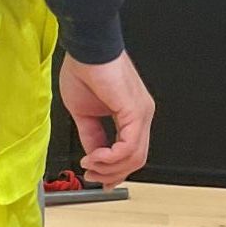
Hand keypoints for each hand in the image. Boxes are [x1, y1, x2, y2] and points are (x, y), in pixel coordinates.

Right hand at [58, 50, 154, 185]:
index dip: (114, 171)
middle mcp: (142, 115)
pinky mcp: (135, 111)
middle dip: (110, 173)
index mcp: (131, 115)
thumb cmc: (84, 70)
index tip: (98, 178)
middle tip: (91, 174)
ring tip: (89, 164)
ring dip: (109, 168)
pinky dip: (111, 158)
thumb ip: (91, 136)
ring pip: (134, 157)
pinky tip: (95, 156)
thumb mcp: (84, 113)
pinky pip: (129, 147)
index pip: (131, 152)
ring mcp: (142, 113)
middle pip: (136, 160)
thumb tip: (93, 155)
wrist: (86, 48)